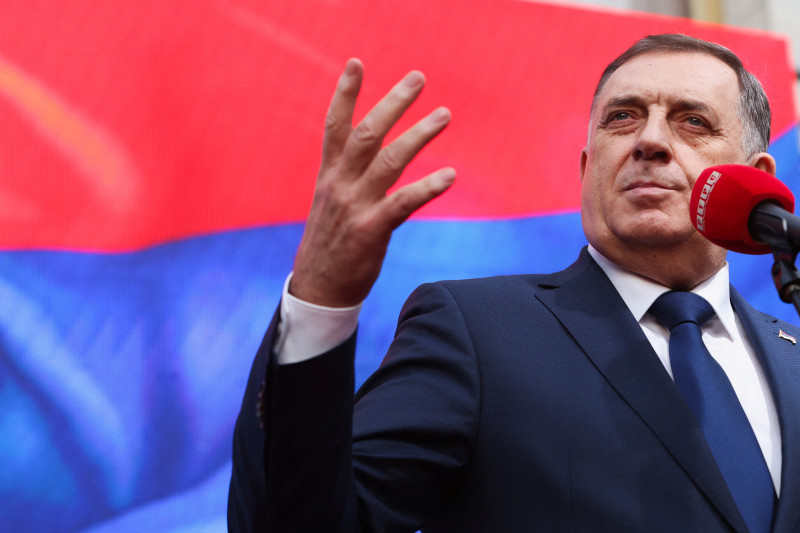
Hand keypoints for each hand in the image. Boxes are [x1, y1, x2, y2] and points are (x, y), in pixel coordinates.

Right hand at [289, 59, 454, 306]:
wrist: (318, 288)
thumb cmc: (330, 241)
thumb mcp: (330, 201)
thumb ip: (347, 173)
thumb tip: (367, 150)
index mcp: (329, 175)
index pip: (335, 125)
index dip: (346, 93)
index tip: (357, 62)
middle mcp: (340, 184)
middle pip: (368, 133)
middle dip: (394, 102)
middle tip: (418, 77)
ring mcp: (355, 206)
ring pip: (390, 161)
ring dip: (420, 134)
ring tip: (444, 114)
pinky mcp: (371, 230)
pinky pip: (403, 203)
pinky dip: (428, 187)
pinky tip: (450, 175)